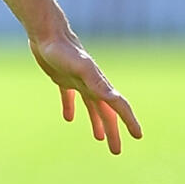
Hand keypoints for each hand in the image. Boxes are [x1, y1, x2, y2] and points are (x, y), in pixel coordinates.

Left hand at [30, 30, 141, 155]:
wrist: (46, 33)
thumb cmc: (63, 50)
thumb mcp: (81, 68)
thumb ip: (97, 83)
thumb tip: (115, 98)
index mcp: (99, 84)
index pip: (118, 106)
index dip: (129, 121)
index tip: (138, 136)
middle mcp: (92, 84)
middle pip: (106, 112)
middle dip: (113, 131)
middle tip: (116, 151)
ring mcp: (77, 81)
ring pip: (91, 107)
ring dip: (97, 123)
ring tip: (100, 138)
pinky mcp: (62, 78)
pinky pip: (69, 97)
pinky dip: (70, 108)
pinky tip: (68, 118)